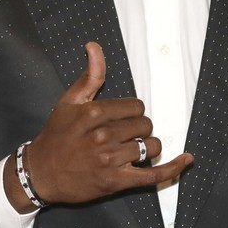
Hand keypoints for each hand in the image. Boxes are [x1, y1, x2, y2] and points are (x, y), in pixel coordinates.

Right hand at [5, 42, 190, 212]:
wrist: (41, 173)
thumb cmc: (56, 136)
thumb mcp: (68, 101)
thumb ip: (89, 75)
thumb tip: (94, 46)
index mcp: (94, 113)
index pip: (136, 106)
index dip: (132, 113)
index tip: (119, 120)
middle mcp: (103, 135)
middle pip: (145, 125)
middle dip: (139, 129)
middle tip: (122, 136)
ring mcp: (110, 160)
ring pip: (151, 146)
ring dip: (147, 147)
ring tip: (130, 151)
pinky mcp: (116, 182)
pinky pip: (153, 175)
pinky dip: (173, 169)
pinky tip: (186, 160)